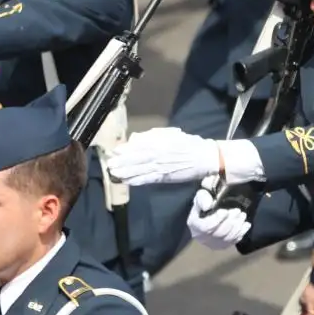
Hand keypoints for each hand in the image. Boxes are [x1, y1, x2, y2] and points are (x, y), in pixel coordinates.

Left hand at [104, 127, 219, 186]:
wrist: (203, 157)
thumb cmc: (187, 143)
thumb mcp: (169, 133)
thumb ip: (151, 135)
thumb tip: (134, 139)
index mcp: (159, 141)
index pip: (138, 145)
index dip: (126, 150)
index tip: (115, 151)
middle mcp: (158, 153)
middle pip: (136, 158)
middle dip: (122, 162)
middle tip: (110, 164)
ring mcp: (160, 166)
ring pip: (139, 170)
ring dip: (125, 173)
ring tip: (113, 174)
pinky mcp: (164, 177)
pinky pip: (147, 179)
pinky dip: (136, 180)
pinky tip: (127, 181)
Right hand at [186, 189, 248, 250]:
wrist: (207, 214)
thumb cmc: (204, 204)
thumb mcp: (201, 196)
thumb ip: (203, 198)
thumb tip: (208, 205)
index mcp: (195, 225)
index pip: (205, 227)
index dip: (216, 220)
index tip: (225, 211)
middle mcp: (202, 238)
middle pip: (219, 234)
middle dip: (230, 222)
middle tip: (238, 211)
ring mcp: (213, 244)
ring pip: (228, 238)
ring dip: (237, 226)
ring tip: (243, 215)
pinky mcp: (223, 246)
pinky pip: (233, 241)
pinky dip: (241, 233)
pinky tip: (246, 224)